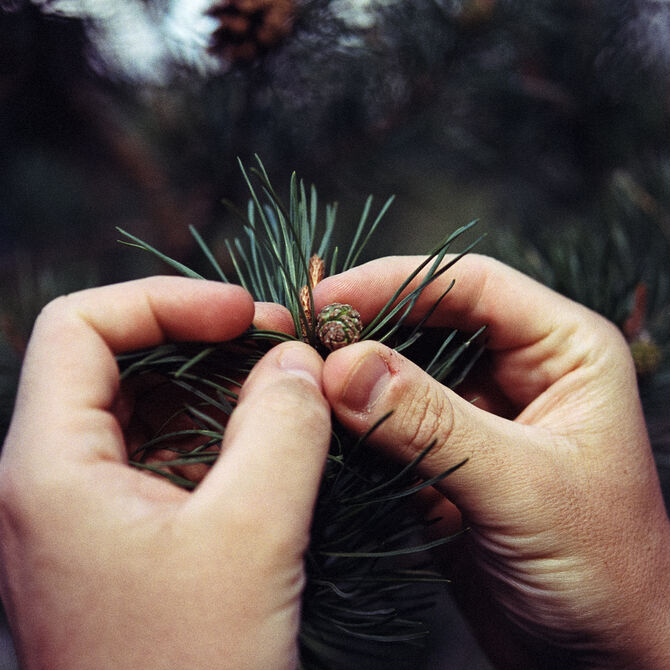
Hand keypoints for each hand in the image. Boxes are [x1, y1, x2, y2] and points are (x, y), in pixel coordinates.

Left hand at [0, 277, 329, 669]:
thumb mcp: (250, 538)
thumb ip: (282, 428)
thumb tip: (295, 362)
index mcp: (51, 467)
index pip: (83, 326)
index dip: (166, 301)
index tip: (244, 313)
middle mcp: (57, 481)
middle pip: (121, 361)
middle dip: (205, 341)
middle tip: (281, 345)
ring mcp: (92, 511)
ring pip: (153, 409)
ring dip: (223, 389)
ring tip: (289, 391)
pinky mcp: (132, 536)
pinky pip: (174, 456)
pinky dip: (227, 435)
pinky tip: (276, 445)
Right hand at [314, 255, 669, 669]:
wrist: (603, 659)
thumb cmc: (606, 572)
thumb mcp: (522, 486)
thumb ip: (432, 424)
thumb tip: (344, 367)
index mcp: (563, 349)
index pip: (470, 284)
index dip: (395, 282)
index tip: (329, 302)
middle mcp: (516, 370)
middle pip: (427, 320)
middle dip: (365, 327)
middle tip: (301, 339)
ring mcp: (476, 414)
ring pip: (401, 371)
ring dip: (352, 376)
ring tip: (299, 381)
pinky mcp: (444, 457)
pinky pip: (389, 423)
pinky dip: (353, 423)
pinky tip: (319, 425)